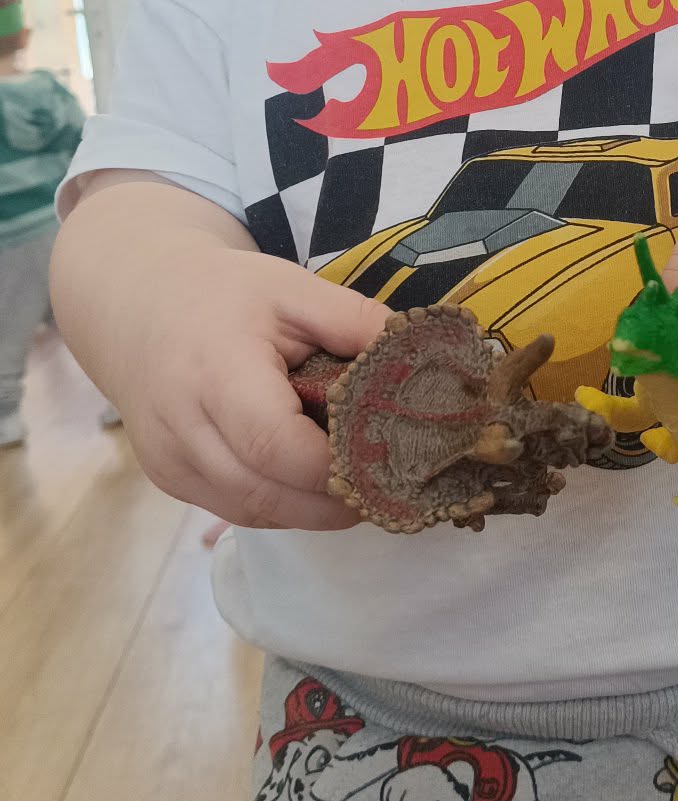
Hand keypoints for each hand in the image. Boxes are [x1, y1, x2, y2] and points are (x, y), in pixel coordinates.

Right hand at [115, 247, 390, 529]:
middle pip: (267, 494)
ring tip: (360, 487)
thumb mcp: (292, 288)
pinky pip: (236, 509)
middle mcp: (182, 428)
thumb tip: (420, 359)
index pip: (276, 446)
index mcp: (214, 372)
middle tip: (390, 487)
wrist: (135, 303)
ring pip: (254, 512)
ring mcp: (169, 462)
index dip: (334, 467)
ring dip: (311, 510)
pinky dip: (282, 504)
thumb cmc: (221, 293)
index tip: (388, 459)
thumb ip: (356, 321)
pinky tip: (314, 484)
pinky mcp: (169, 480)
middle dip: (333, 501)